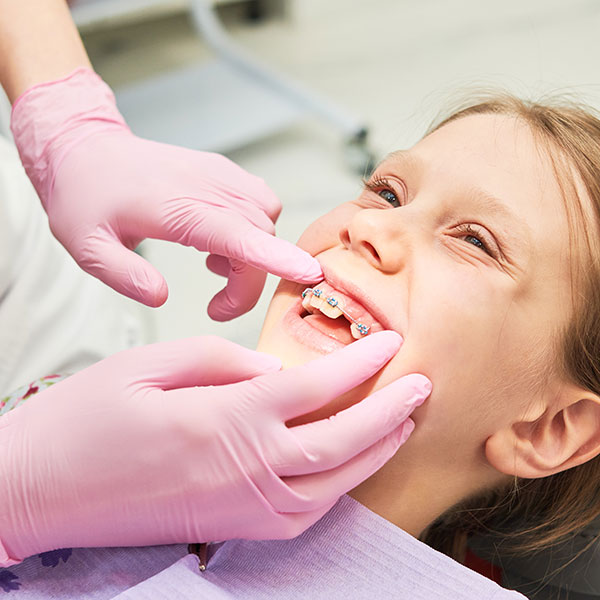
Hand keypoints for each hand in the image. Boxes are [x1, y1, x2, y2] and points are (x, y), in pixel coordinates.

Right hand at [0, 332, 429, 564]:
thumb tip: (277, 369)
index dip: (360, 364)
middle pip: (340, 441)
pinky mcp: (232, 527)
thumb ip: (223, 361)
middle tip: (421, 383)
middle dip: (389, 411)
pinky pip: (305, 513)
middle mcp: (245, 469)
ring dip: (375, 452)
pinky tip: (350, 465)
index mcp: (225, 419)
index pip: (315, 387)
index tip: (391, 342)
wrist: (42, 487)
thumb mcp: (152, 363)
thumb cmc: (88, 417)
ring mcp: (242, 507)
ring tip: (401, 422)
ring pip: (332, 485)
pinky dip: (339, 487)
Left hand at [10, 68, 322, 317]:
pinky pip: (260, 202)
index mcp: (177, 206)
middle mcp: (207, 185)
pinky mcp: (221, 172)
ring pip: (267, 217)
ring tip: (212, 265)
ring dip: (254, 252)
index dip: (276, 257)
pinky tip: (217, 241)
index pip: (240, 233)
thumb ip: (125, 276)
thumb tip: (163, 297)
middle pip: (261, 236)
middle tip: (216, 305)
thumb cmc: (84, 199)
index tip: (307, 275)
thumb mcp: (87, 247)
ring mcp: (218, 174)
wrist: (83, 149)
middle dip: (250, 280)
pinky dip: (253, 230)